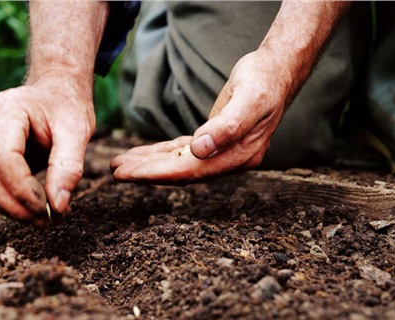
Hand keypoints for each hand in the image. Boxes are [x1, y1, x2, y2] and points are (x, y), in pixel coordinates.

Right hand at [0, 78, 93, 225]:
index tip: (50, 209)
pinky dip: (15, 204)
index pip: (4, 159)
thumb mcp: (77, 131)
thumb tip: (58, 207)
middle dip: (19, 207)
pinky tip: (41, 208)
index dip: (24, 190)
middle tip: (50, 223)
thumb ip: (68, 167)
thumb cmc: (67, 106)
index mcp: (6, 112)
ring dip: (16, 211)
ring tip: (49, 220)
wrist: (56, 91)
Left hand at [111, 49, 291, 183]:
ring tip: (120, 164)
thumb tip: (199, 150)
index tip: (131, 175)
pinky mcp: (214, 140)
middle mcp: (229, 159)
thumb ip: (226, 127)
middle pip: (181, 171)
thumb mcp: (248, 100)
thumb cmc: (264, 82)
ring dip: (150, 163)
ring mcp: (222, 152)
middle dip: (147, 172)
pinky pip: (183, 151)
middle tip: (116, 172)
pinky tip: (143, 154)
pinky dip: (162, 153)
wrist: (278, 71)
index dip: (159, 173)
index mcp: (238, 156)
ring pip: (179, 163)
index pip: (191, 171)